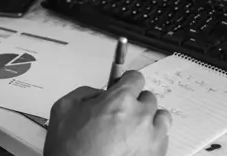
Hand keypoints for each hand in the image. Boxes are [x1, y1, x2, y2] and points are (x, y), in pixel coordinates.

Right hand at [44, 71, 170, 155]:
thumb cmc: (71, 151)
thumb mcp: (63, 109)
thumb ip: (85, 93)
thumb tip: (100, 93)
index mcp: (120, 101)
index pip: (136, 78)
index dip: (127, 82)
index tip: (124, 87)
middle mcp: (140, 117)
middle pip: (149, 98)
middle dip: (135, 103)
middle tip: (121, 115)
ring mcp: (151, 139)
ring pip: (161, 118)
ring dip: (149, 120)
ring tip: (132, 130)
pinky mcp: (157, 155)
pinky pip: (163, 140)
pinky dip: (151, 139)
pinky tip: (134, 145)